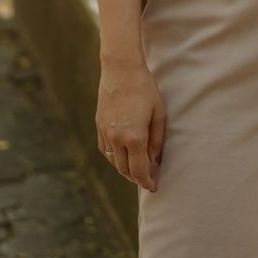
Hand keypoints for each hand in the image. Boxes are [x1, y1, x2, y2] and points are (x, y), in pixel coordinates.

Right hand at [96, 56, 165, 190]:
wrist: (120, 69)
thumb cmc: (144, 89)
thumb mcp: (158, 113)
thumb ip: (157, 140)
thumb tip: (154, 160)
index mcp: (134, 137)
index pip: (139, 170)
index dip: (146, 182)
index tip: (152, 188)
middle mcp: (117, 138)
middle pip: (124, 169)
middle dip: (136, 178)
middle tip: (146, 181)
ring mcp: (105, 132)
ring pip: (113, 161)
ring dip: (124, 169)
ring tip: (135, 170)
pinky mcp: (99, 125)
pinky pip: (105, 149)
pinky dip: (114, 157)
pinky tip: (122, 156)